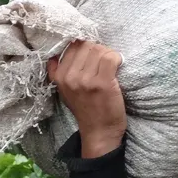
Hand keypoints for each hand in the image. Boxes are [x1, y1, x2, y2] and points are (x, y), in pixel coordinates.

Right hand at [47, 41, 126, 157]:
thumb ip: (60, 70)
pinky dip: (117, 58)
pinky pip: (110, 58)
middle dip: (99, 50)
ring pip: (99, 50)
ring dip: (109, 54)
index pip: (73, 46)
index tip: (94, 57)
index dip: (87, 47)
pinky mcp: (102, 83)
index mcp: (59, 76)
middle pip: (87, 45)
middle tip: (105, 61)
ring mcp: (85, 80)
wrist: (98, 132)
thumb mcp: (65, 90)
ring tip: (112, 65)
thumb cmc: (85, 109)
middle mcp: (69, 76)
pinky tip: (118, 66)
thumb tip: (65, 46)